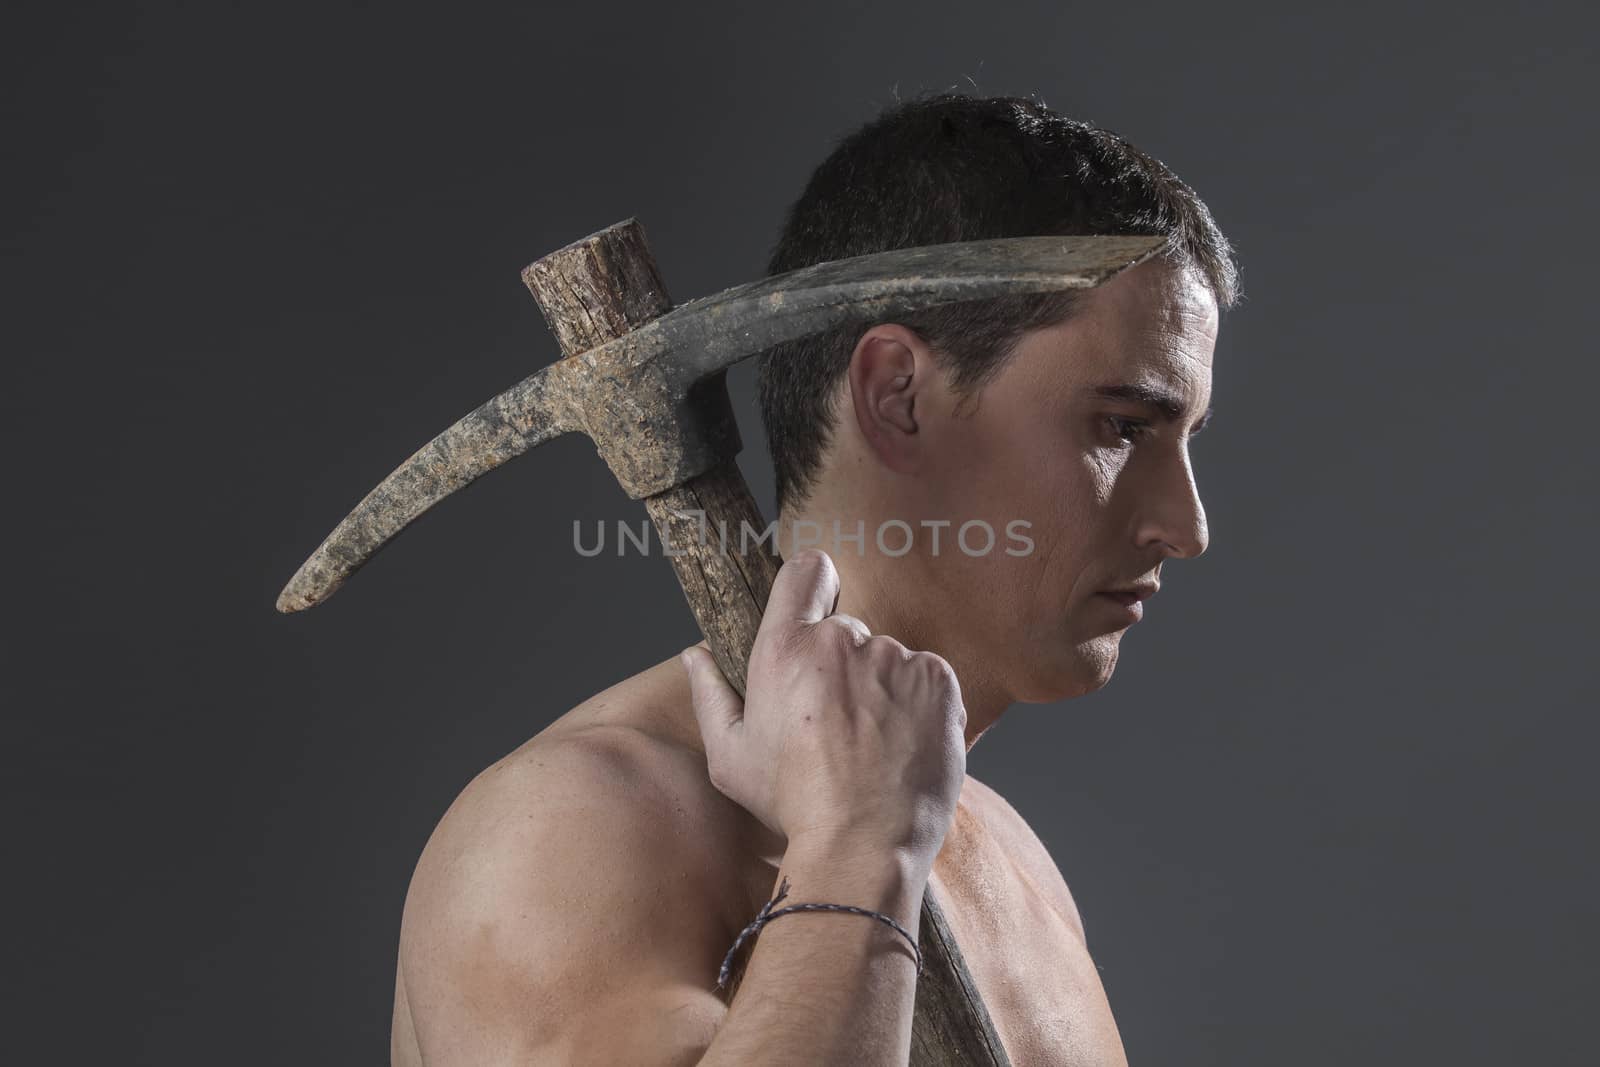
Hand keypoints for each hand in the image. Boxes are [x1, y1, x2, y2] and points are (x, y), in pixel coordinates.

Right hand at [682, 548, 967, 871]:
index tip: (816, 605)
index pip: (805, 572)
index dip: (812, 583)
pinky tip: (903, 747)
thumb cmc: (792, 805)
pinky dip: (919, 706)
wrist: (863, 846)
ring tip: (875, 747)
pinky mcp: (938, 680)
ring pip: (888, 660)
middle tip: (839, 724)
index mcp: (785, 649)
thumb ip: (710, 695)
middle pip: (846, 632)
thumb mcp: (731, 758)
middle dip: (843, 667)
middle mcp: (842, 641)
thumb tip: (695, 655)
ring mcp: (895, 658)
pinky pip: (926, 678)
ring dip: (883, 690)